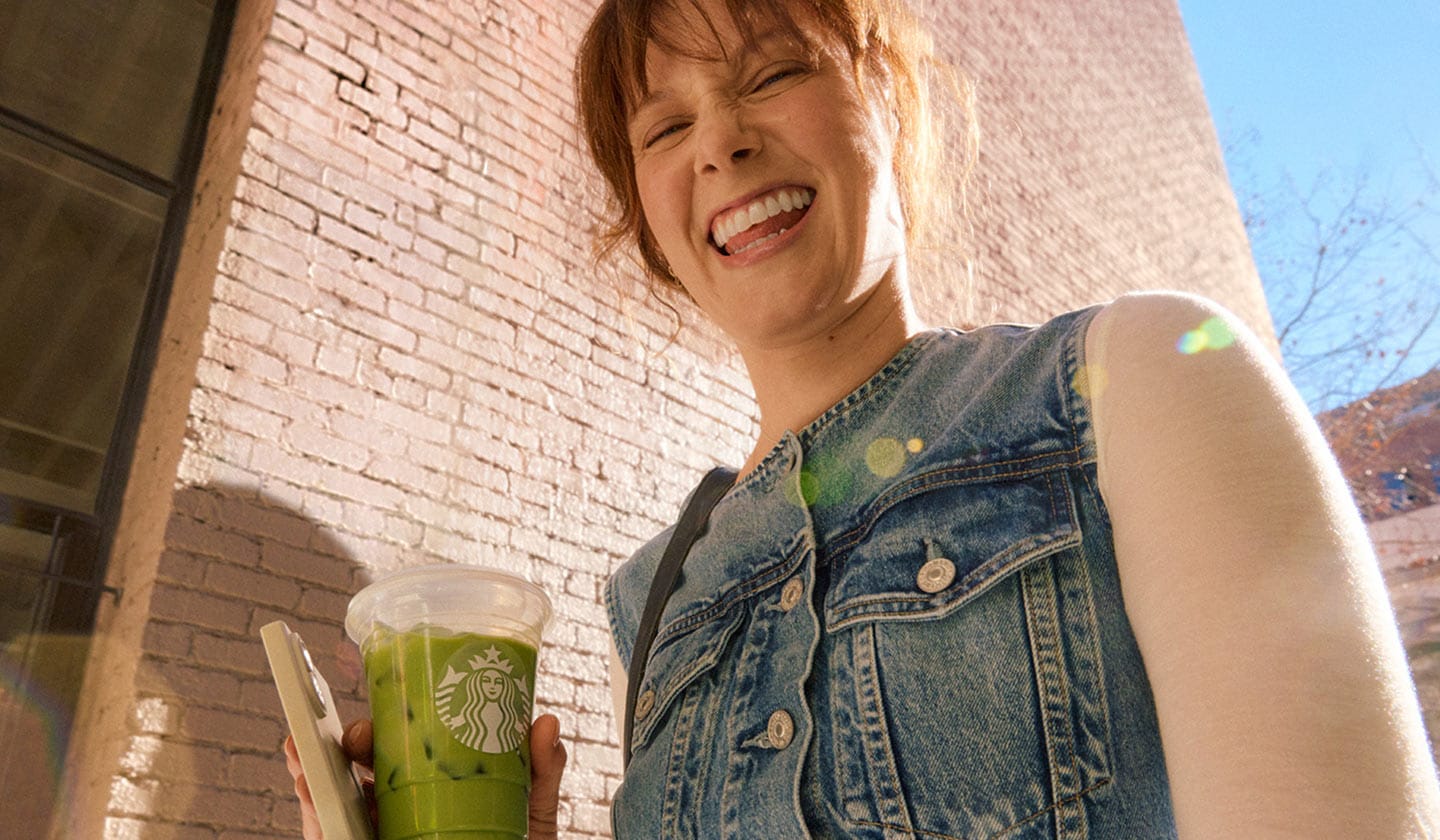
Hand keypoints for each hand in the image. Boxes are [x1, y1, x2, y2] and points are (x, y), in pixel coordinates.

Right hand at [285, 715, 567, 839]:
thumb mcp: (530, 812)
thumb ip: (539, 772)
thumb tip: (544, 724)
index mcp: (426, 790)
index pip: (394, 751)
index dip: (377, 731)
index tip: (372, 721)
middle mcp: (392, 812)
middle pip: (354, 772)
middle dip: (339, 747)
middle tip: (348, 738)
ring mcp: (373, 834)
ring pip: (329, 804)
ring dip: (310, 774)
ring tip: (302, 753)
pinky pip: (328, 836)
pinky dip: (314, 819)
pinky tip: (312, 802)